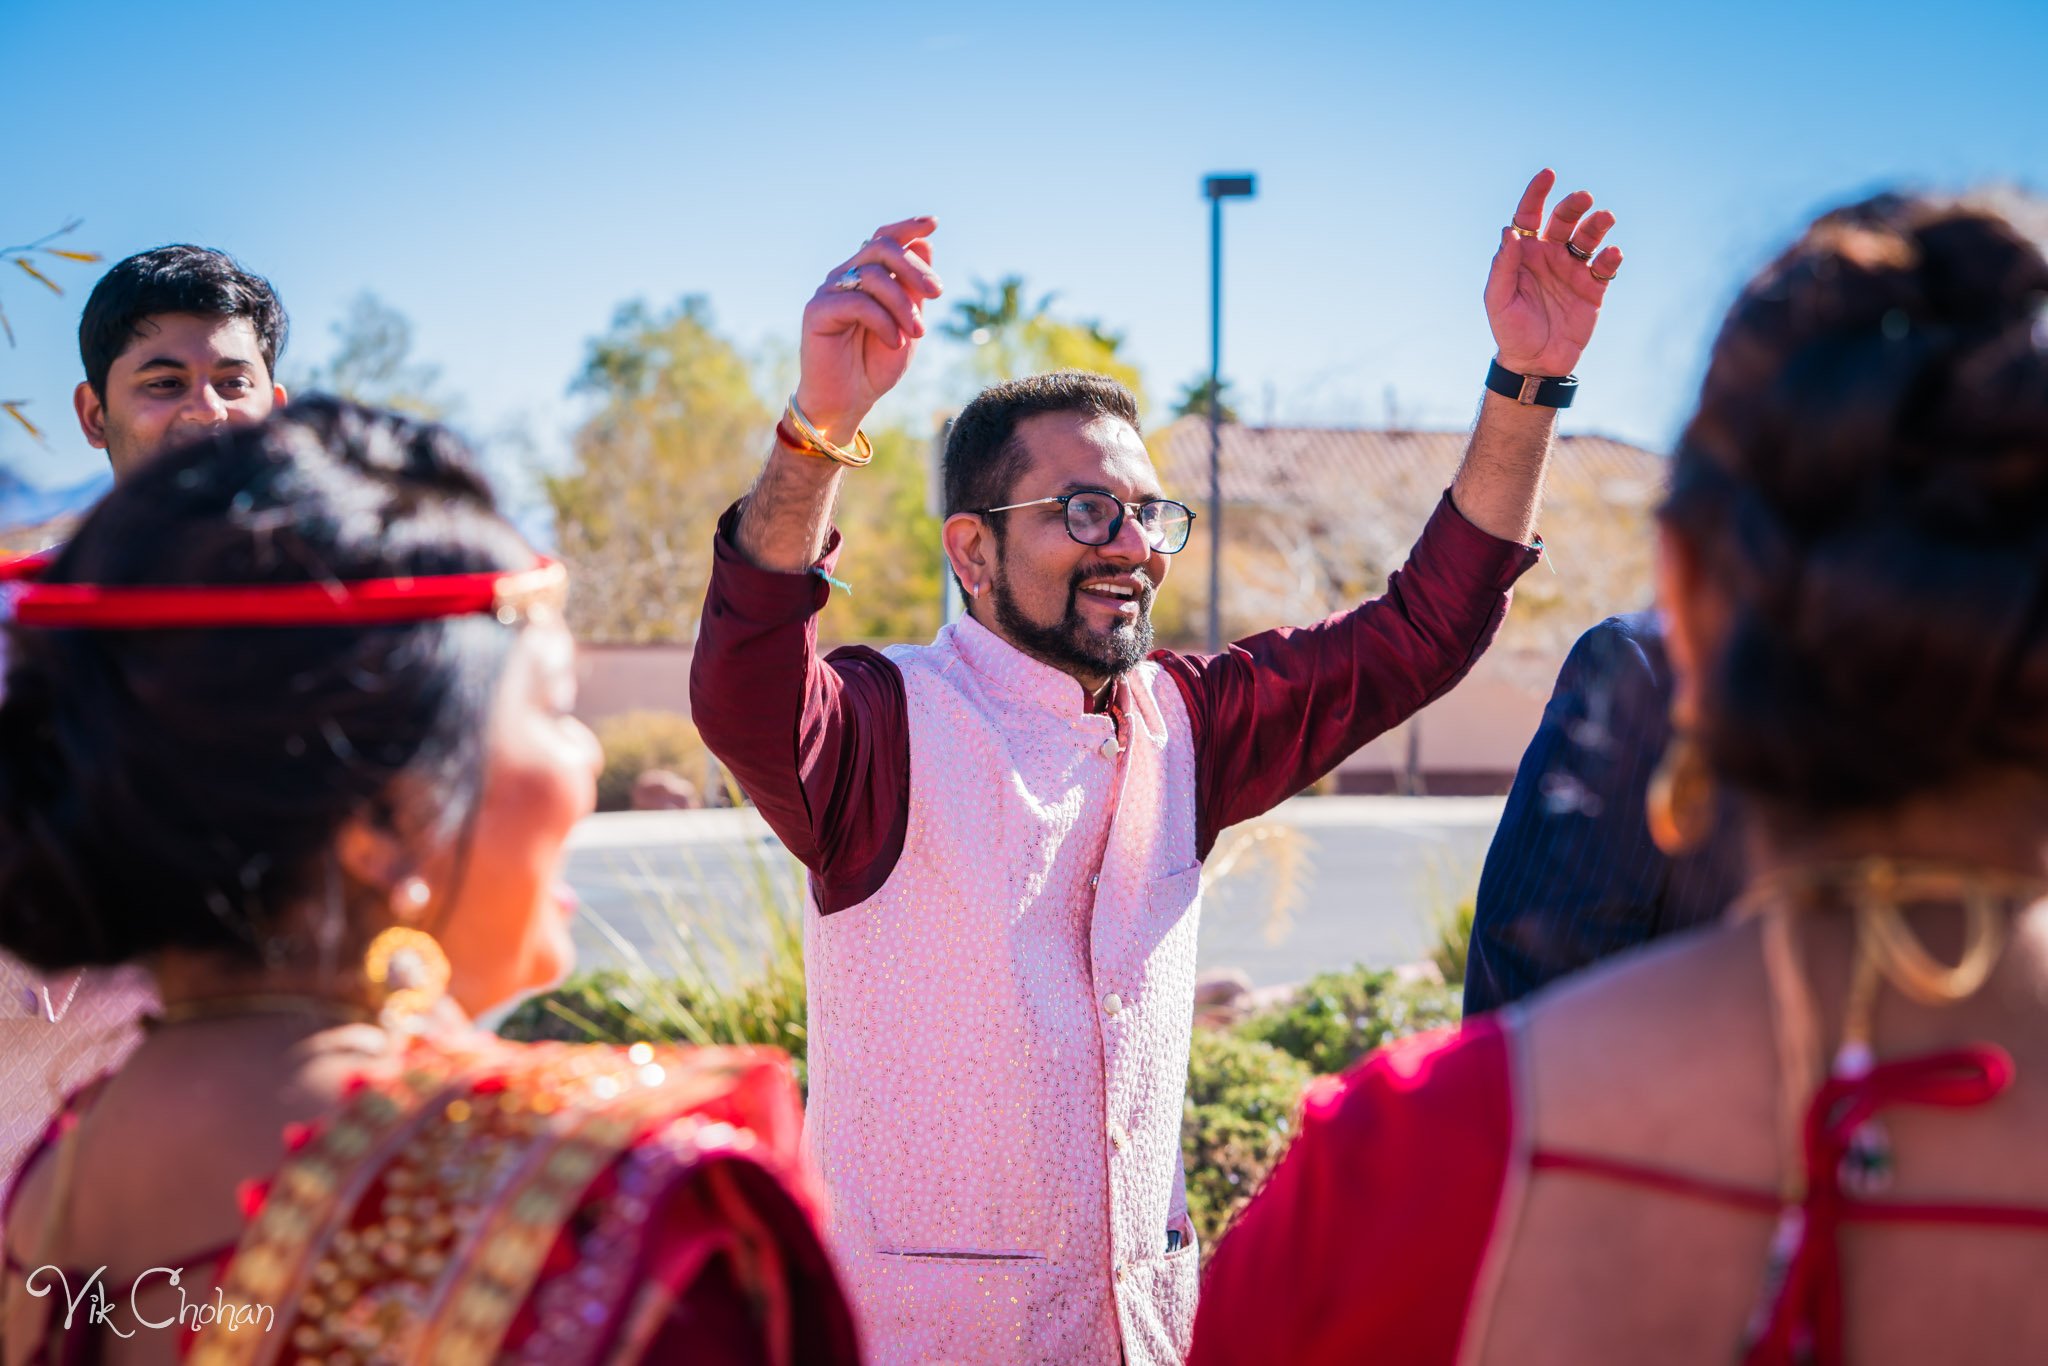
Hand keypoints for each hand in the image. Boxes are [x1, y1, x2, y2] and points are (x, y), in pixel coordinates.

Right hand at [793, 217, 943, 443]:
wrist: (849, 400)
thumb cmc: (876, 364)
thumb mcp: (907, 323)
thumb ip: (914, 288)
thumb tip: (925, 243)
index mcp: (867, 276)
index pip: (885, 238)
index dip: (907, 228)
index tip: (933, 223)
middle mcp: (845, 276)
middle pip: (881, 247)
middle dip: (914, 267)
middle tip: (937, 293)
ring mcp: (829, 291)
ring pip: (871, 274)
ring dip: (902, 303)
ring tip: (917, 333)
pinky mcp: (817, 311)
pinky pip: (857, 302)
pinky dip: (883, 320)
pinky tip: (894, 341)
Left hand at [1484, 170, 1621, 377]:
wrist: (1535, 363)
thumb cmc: (1510, 330)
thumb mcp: (1498, 300)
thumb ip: (1503, 267)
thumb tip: (1510, 232)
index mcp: (1524, 253)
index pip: (1530, 215)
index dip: (1538, 193)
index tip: (1548, 174)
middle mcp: (1550, 255)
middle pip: (1564, 220)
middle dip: (1574, 205)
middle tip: (1584, 198)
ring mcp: (1573, 269)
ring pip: (1589, 237)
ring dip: (1598, 224)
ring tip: (1605, 218)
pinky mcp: (1593, 287)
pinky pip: (1605, 266)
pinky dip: (1611, 257)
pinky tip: (1612, 254)